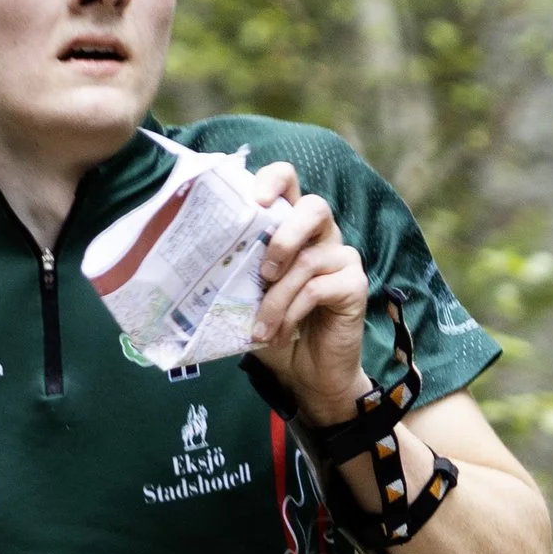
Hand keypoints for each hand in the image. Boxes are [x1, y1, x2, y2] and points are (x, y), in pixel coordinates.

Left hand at [245, 163, 369, 423]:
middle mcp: (323, 235)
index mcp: (294, 227)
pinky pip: (319, 288)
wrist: (307, 374)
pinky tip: (280, 333)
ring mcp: (342, 258)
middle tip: (262, 269)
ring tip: (260, 326)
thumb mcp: (248, 297)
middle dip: (284, 235)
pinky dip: (293, 313)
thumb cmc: (276, 329)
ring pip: (308, 260)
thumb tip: (197, 260)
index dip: (274, 180)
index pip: (289, 182)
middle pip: (314, 207)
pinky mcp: (355, 285)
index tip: (254, 199)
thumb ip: (237, 272)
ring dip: (277, 297)